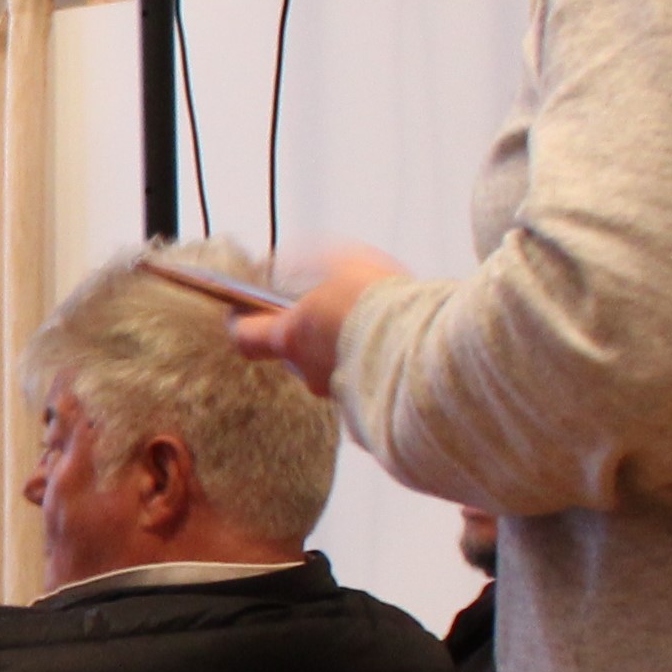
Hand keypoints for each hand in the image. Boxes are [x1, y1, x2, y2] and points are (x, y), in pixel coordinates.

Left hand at [228, 243, 409, 397]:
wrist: (430, 350)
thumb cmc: (383, 304)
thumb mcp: (346, 263)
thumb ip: (315, 261)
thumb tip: (292, 259)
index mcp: (292, 338)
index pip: (246, 338)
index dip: (243, 324)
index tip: (241, 312)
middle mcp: (309, 373)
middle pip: (295, 356)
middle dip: (310, 336)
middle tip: (332, 313)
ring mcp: (339, 396)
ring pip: (334, 372)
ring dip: (346, 353)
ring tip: (374, 330)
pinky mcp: (371, 412)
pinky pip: (366, 390)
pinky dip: (374, 372)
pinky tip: (397, 353)